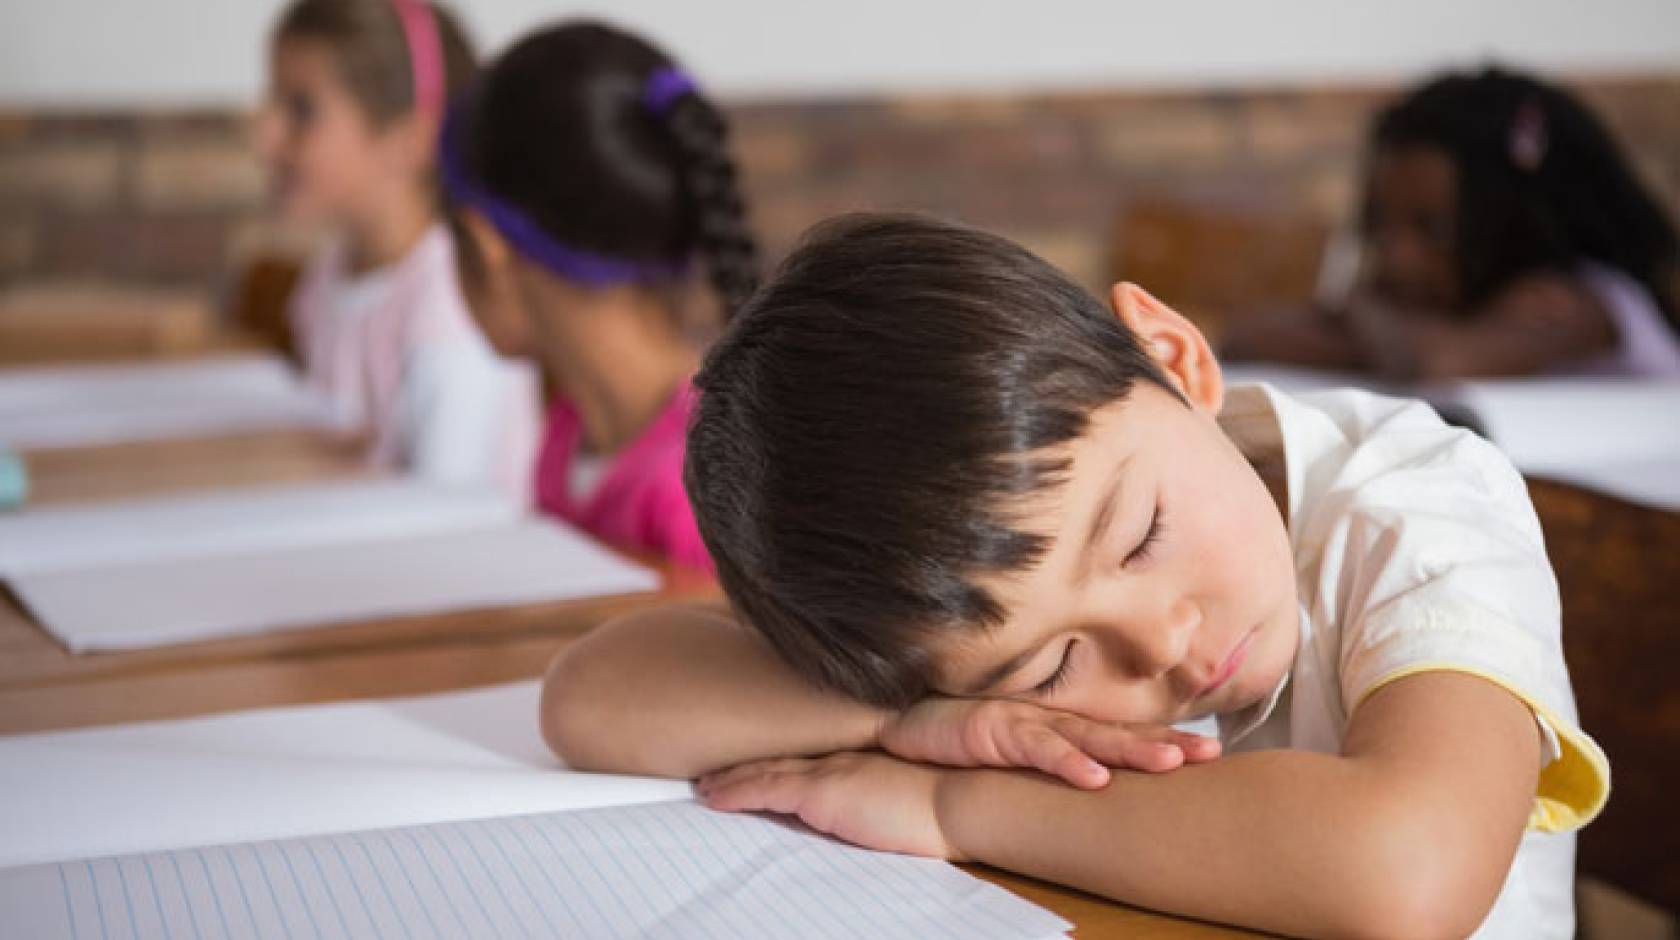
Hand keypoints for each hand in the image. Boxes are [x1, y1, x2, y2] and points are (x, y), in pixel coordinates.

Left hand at [697, 751, 956, 858]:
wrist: (961, 799)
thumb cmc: (948, 802)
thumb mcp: (908, 791)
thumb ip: (881, 790)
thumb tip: (869, 807)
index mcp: (860, 754)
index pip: (807, 751)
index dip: (776, 751)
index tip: (752, 752)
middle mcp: (838, 754)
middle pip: (778, 755)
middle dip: (743, 761)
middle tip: (711, 765)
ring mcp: (828, 769)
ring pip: (764, 770)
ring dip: (730, 777)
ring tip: (702, 784)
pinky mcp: (820, 791)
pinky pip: (766, 791)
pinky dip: (736, 792)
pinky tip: (713, 797)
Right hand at [881, 697, 1219, 788]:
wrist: (902, 718)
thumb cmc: (960, 736)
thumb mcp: (1015, 750)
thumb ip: (1051, 758)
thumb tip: (1092, 783)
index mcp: (1058, 726)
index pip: (1121, 734)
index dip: (1164, 741)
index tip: (1210, 753)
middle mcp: (1050, 719)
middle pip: (1118, 733)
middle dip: (1167, 743)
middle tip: (1211, 754)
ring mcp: (1025, 722)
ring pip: (1087, 737)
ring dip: (1130, 751)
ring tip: (1171, 763)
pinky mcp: (995, 730)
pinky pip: (1038, 749)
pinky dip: (1068, 762)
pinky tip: (1095, 778)